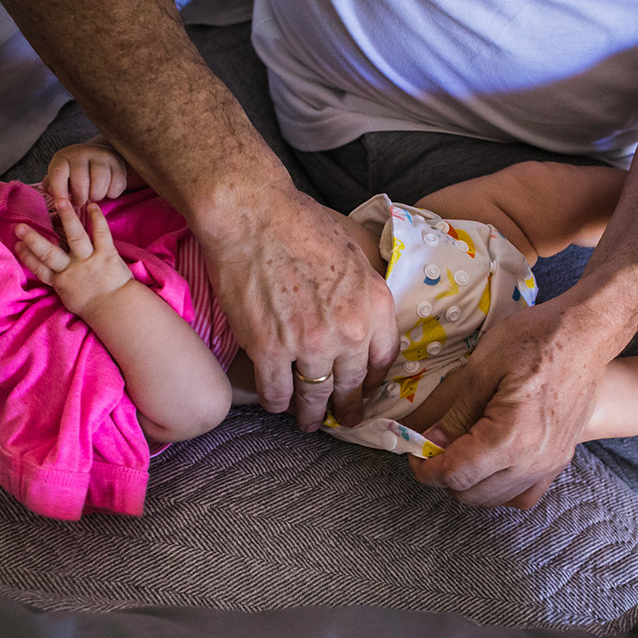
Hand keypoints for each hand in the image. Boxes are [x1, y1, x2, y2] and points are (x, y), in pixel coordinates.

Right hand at [13, 199, 131, 317]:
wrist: (118, 310)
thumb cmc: (96, 308)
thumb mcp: (73, 301)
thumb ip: (64, 287)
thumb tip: (57, 279)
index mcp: (61, 282)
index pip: (39, 269)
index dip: (27, 257)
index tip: (16, 245)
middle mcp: (72, 270)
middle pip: (49, 253)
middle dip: (33, 240)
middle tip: (20, 227)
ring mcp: (89, 261)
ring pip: (75, 237)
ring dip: (67, 218)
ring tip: (60, 201)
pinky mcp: (107, 255)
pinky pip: (101, 234)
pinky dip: (98, 219)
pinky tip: (92, 206)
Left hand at [42, 142, 130, 207]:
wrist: (100, 157)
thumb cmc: (76, 172)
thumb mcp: (61, 176)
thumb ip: (53, 186)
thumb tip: (54, 197)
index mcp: (63, 157)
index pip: (58, 174)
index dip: (59, 192)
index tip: (62, 205)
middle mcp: (81, 153)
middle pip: (80, 183)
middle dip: (80, 199)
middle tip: (80, 201)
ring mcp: (101, 156)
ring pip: (99, 186)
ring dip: (96, 196)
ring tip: (94, 196)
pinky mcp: (117, 162)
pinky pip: (116, 185)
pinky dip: (112, 193)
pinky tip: (107, 190)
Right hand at [201, 184, 397, 431]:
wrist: (253, 216)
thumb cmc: (301, 223)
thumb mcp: (355, 252)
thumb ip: (365, 289)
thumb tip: (363, 311)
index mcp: (376, 305)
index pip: (384, 360)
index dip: (373, 380)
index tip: (365, 388)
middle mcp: (349, 331)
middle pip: (351, 384)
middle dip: (347, 407)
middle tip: (343, 418)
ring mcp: (309, 344)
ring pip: (314, 394)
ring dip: (311, 413)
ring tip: (308, 421)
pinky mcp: (269, 350)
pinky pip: (277, 391)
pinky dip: (276, 402)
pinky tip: (276, 404)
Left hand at [408, 296, 606, 507]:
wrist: (586, 334)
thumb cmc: (536, 339)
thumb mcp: (481, 368)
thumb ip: (453, 412)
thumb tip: (429, 442)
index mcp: (512, 438)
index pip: (455, 475)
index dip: (425, 468)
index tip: (412, 451)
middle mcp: (535, 461)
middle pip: (472, 494)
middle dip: (443, 476)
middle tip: (431, 448)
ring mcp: (551, 464)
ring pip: (496, 499)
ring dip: (469, 483)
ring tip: (458, 451)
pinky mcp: (560, 460)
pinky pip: (523, 494)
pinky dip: (499, 488)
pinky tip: (489, 463)